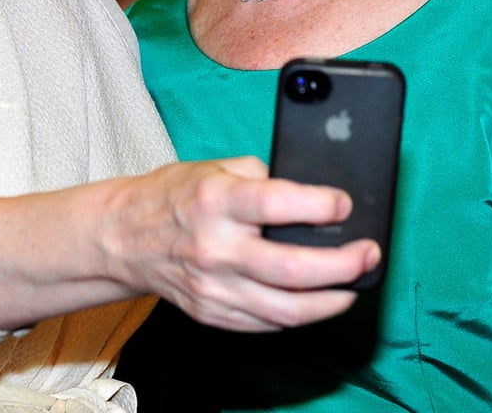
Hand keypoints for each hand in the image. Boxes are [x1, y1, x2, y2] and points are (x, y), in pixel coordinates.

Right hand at [101, 156, 379, 331]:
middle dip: (342, 265)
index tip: (345, 205)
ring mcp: (214, 287)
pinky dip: (298, 315)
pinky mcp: (213, 313)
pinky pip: (266, 324)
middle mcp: (216, 247)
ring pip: (286, 310)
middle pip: (292, 268)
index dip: (319, 206)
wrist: (123, 237)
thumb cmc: (172, 196)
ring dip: (331, 301)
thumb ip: (259, 175)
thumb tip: (306, 189)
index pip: (277, 204)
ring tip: (354, 287)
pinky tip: (316, 301)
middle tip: (368, 255)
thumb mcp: (212, 166)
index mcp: (217, 200)